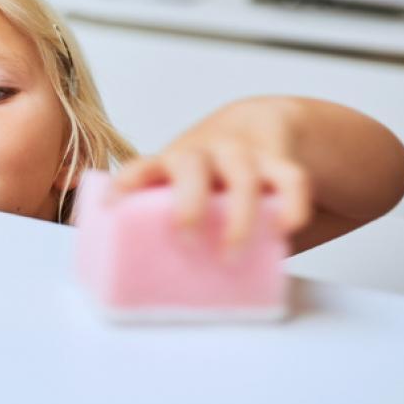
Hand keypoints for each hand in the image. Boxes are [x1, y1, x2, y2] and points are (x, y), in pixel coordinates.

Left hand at [108, 98, 312, 246]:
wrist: (261, 124)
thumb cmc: (213, 177)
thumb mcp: (186, 188)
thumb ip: (174, 221)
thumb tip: (148, 280)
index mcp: (172, 163)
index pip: (142, 167)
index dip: (125, 184)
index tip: (112, 206)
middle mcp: (204, 153)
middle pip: (191, 167)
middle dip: (188, 204)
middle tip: (188, 241)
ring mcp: (243, 154)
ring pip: (243, 176)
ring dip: (239, 218)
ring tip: (231, 255)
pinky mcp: (281, 161)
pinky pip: (292, 178)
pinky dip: (292, 204)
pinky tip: (285, 229)